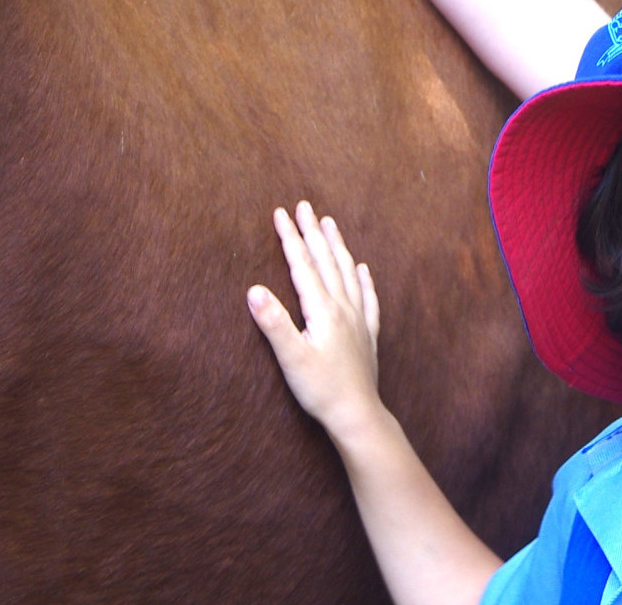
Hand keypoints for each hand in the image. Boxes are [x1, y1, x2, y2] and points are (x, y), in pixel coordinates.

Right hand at [248, 201, 384, 439]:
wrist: (357, 414)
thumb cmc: (320, 389)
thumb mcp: (290, 358)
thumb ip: (273, 323)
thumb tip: (253, 290)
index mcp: (323, 310)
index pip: (303, 265)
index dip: (291, 238)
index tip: (280, 213)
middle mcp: (344, 307)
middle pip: (326, 261)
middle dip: (313, 232)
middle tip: (304, 206)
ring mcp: (358, 319)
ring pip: (347, 272)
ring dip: (337, 246)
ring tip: (330, 224)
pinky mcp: (367, 334)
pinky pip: (368, 297)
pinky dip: (363, 279)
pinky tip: (362, 269)